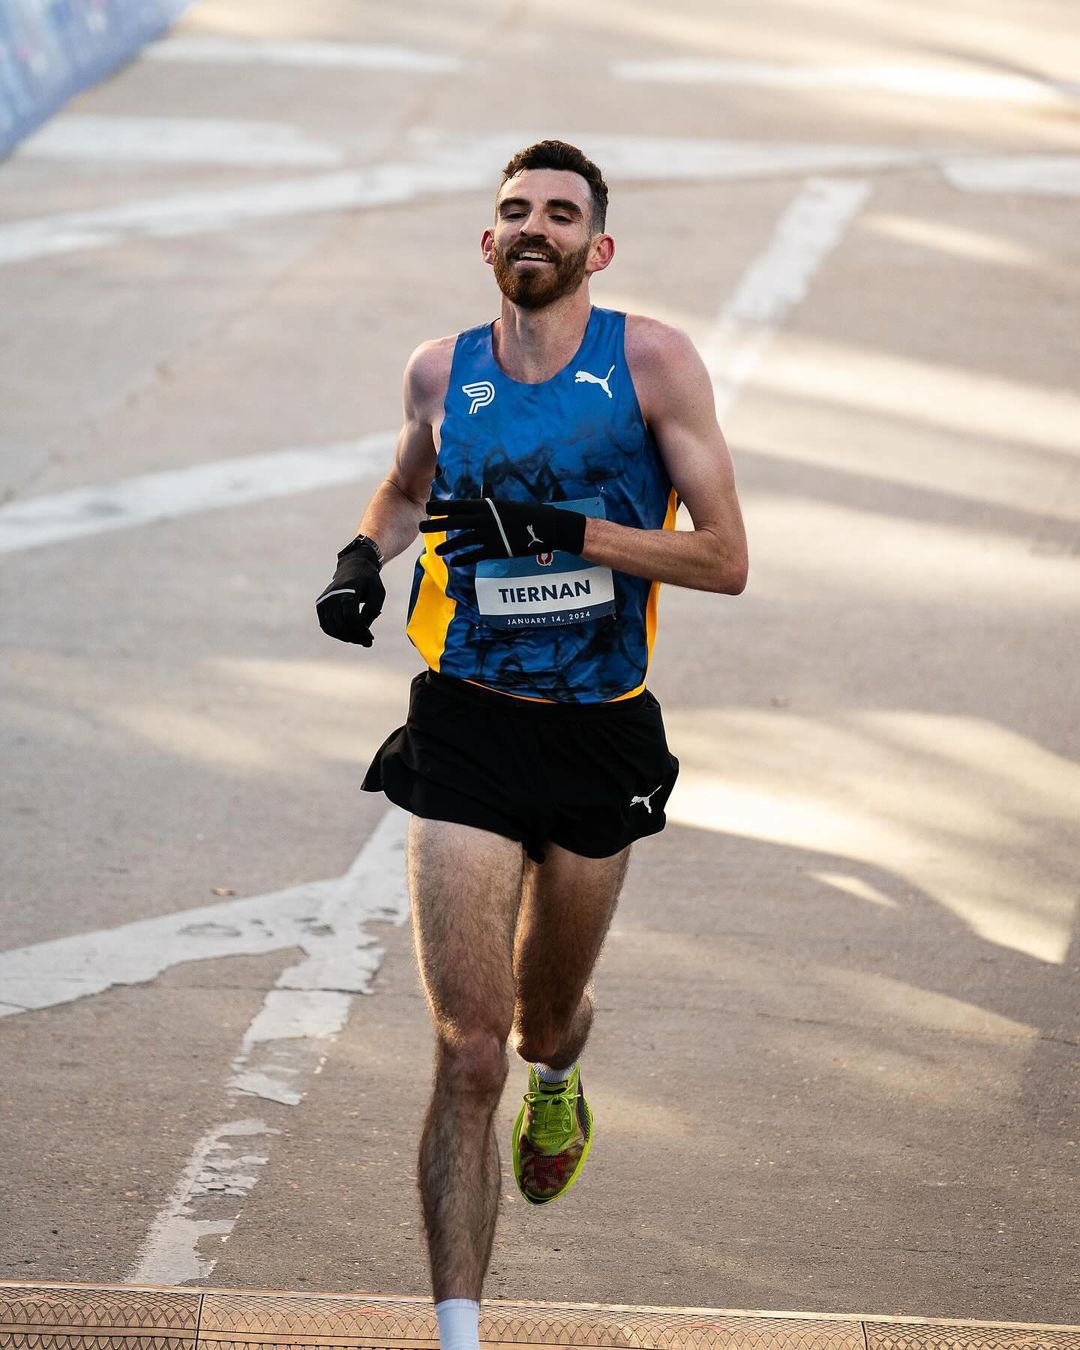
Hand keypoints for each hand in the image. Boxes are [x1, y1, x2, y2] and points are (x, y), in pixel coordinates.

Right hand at [316, 537, 384, 645]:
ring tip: (360, 639)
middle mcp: (333, 595)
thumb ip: (372, 611)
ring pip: (332, 628)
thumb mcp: (378, 593)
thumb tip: (362, 630)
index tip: (371, 638)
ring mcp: (324, 600)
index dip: (361, 631)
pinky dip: (336, 634)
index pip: (351, 616)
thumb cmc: (369, 581)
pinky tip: (349, 635)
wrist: (353, 567)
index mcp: (348, 589)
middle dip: (356, 637)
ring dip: (347, 638)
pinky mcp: (320, 605)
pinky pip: (326, 626)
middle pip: (341, 624)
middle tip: (367, 642)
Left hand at [420, 497, 585, 565]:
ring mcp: (489, 535)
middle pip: (454, 521)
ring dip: (448, 546)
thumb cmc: (527, 514)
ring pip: (462, 540)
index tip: (428, 506)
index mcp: (486, 505)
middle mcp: (485, 519)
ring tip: (437, 551)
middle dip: (436, 524)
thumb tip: (482, 498)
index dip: (442, 506)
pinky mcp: (496, 550)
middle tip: (421, 526)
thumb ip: (491, 505)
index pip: (459, 505)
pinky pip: (475, 555)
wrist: (545, 527)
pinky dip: (463, 559)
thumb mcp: (506, 506)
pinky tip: (454, 563)